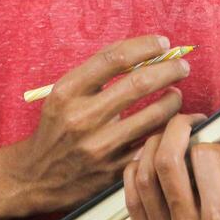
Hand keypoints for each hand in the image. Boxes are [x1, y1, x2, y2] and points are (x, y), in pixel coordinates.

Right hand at [3, 35, 191, 215]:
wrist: (37, 176)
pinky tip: (175, 124)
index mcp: (68, 91)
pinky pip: (152, 145)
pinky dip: (168, 131)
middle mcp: (82, 117)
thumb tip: (143, 52)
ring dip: (173, 100)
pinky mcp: (114, 171)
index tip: (162, 43)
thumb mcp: (64, 93)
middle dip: (169, 70)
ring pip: (153, 116)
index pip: (113, 58)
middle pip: (138, 83)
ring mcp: (99, 146)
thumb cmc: (58, 126)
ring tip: (176, 94)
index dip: (144, 47)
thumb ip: (97, 73)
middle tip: (182, 66)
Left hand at [123, 113, 219, 219]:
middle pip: (167, 164)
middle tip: (188, 120)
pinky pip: (131, 195)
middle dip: (176, 129)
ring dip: (153, 144)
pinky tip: (152, 155)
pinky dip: (136, 167)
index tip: (219, 133)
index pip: (204, 157)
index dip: (212, 137)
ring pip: (145, 175)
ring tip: (171, 134)